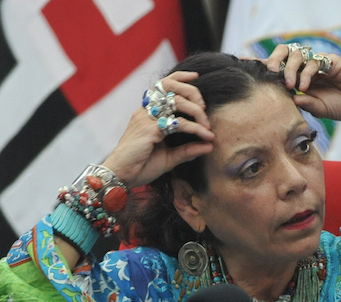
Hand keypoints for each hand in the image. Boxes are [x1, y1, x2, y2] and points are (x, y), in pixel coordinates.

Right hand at [101, 71, 214, 187]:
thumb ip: (189, 150)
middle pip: (171, 87)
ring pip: (176, 102)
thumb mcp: (170, 158)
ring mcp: (146, 119)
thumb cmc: (142, 166)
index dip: (179, 77)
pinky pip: (178, 123)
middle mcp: (146, 112)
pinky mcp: (150, 130)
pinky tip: (206, 137)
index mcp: (148, 114)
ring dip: (197, 112)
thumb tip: (210, 146)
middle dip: (193, 93)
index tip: (196, 77)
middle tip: (205, 109)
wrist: (121, 177)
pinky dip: (195, 129)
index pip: (162, 86)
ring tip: (208, 127)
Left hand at [262, 44, 340, 121]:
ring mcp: (318, 64)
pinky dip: (306, 73)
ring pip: (296, 55)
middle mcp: (306, 68)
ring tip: (290, 85)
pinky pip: (313, 62)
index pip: (278, 68)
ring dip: (289, 69)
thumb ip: (303, 103)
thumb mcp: (317, 109)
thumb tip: (287, 98)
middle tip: (270, 73)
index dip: (262, 64)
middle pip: (283, 53)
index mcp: (300, 78)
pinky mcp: (330, 61)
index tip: (245, 64)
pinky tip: (304, 86)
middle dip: (273, 61)